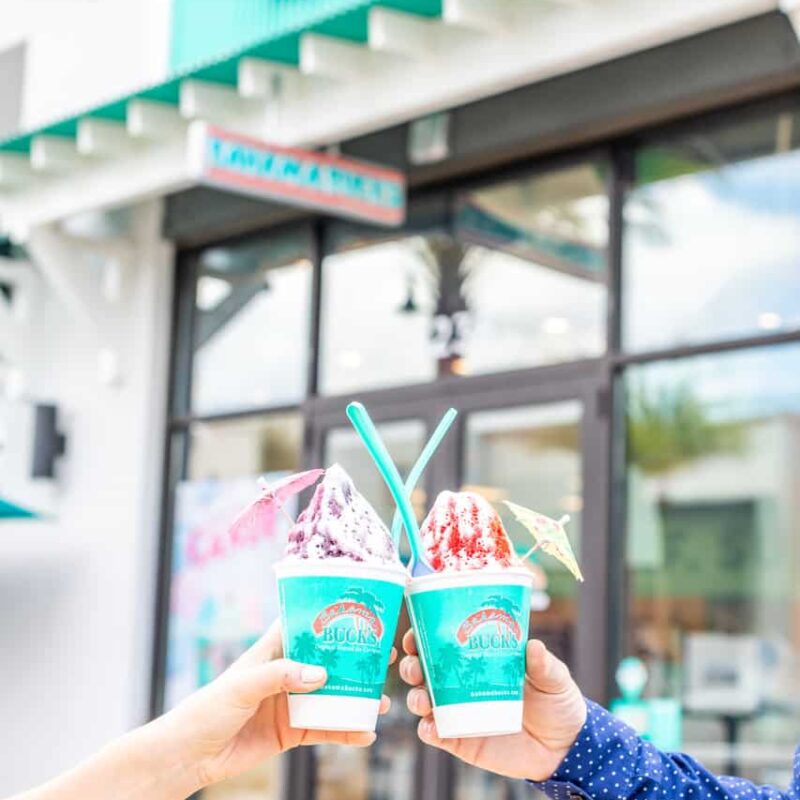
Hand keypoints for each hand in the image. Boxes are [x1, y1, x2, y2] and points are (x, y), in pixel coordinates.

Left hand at [155, 621, 392, 791]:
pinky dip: (345, 730)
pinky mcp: (292, 730)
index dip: (330, 615)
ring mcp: (291, 702)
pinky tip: (365, 733)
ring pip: (332, 695)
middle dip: (356, 659)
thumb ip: (280, 676)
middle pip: (328, 660)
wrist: (189, 755)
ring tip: (384, 700)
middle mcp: (286, 672)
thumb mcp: (243, 685)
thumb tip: (321, 675)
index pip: (305, 624)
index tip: (362, 610)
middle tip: (386, 656)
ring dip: (357, 696)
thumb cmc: (207, 708)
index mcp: (272, 650)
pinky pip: (325, 728)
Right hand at [399, 630, 585, 781]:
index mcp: (478, 660)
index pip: (444, 644)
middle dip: (412, 666)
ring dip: (415, 697)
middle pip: (425, 671)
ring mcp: (460, 712)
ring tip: (422, 698)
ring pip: (424, 701)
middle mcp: (462, 684)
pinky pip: (437, 734)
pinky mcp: (463, 741)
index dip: (424, 636)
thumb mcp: (553, 678)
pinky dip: (428, 729)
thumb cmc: (556, 703)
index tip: (417, 631)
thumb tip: (533, 646)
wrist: (565, 749)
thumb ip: (543, 664)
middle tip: (415, 666)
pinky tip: (430, 725)